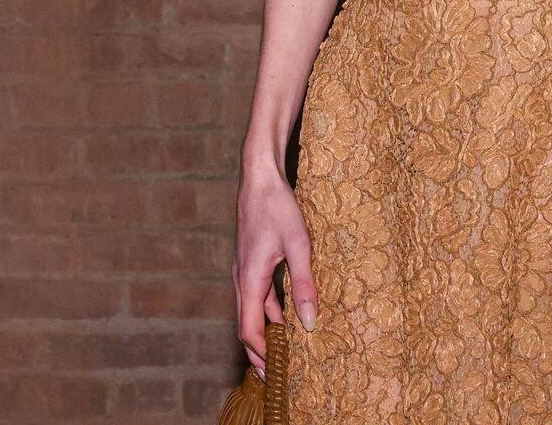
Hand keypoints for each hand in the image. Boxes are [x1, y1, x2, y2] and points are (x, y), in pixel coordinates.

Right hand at [234, 167, 317, 377]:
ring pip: (251, 311)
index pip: (249, 330)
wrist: (260, 177)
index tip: (277, 371)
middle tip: (278, 373)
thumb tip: (309, 322)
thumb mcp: (299, 245)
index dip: (262, 353)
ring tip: (284, 351)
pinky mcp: (251, 262)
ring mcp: (245, 271)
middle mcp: (242, 279)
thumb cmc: (277, 207)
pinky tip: (285, 316)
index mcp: (249, 280)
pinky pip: (257, 295)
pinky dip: (269, 312)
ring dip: (266, 332)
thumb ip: (304, 284)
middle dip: (261, 351)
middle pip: (246, 325)